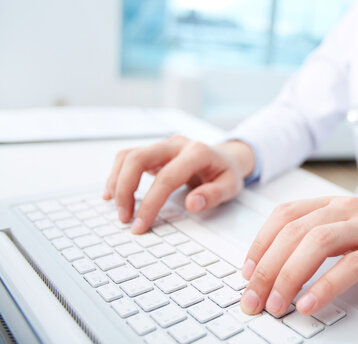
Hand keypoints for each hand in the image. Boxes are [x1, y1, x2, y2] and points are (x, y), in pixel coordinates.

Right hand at [103, 135, 255, 233]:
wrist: (226, 157)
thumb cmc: (226, 173)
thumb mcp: (231, 186)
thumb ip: (213, 195)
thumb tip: (192, 204)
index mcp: (197, 152)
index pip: (166, 178)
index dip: (150, 203)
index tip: (140, 225)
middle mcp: (176, 144)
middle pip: (138, 158)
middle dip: (125, 190)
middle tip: (124, 218)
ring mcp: (163, 145)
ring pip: (128, 156)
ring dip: (117, 183)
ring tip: (119, 210)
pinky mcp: (153, 151)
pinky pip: (127, 158)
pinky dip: (116, 175)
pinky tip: (113, 195)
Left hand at [239, 196, 357, 315]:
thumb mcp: (349, 229)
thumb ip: (317, 241)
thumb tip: (276, 270)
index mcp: (333, 204)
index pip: (285, 215)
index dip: (260, 243)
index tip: (246, 272)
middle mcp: (347, 210)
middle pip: (294, 232)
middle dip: (267, 268)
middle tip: (253, 299)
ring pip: (317, 244)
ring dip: (289, 276)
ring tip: (276, 305)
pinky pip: (351, 266)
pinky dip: (326, 286)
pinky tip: (310, 304)